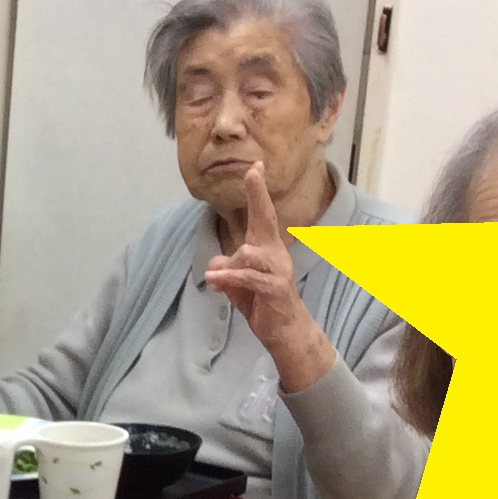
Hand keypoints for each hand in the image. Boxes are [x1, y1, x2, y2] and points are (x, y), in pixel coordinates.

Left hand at [201, 163, 333, 392]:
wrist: (284, 331)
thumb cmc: (261, 303)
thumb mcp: (236, 284)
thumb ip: (224, 269)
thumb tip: (213, 267)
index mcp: (266, 248)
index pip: (262, 215)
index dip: (257, 192)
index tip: (255, 166)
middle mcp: (275, 253)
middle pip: (265, 219)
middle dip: (258, 195)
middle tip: (253, 171)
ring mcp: (278, 270)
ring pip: (247, 253)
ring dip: (228, 267)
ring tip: (216, 279)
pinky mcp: (275, 288)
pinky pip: (249, 277)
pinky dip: (229, 278)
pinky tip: (215, 281)